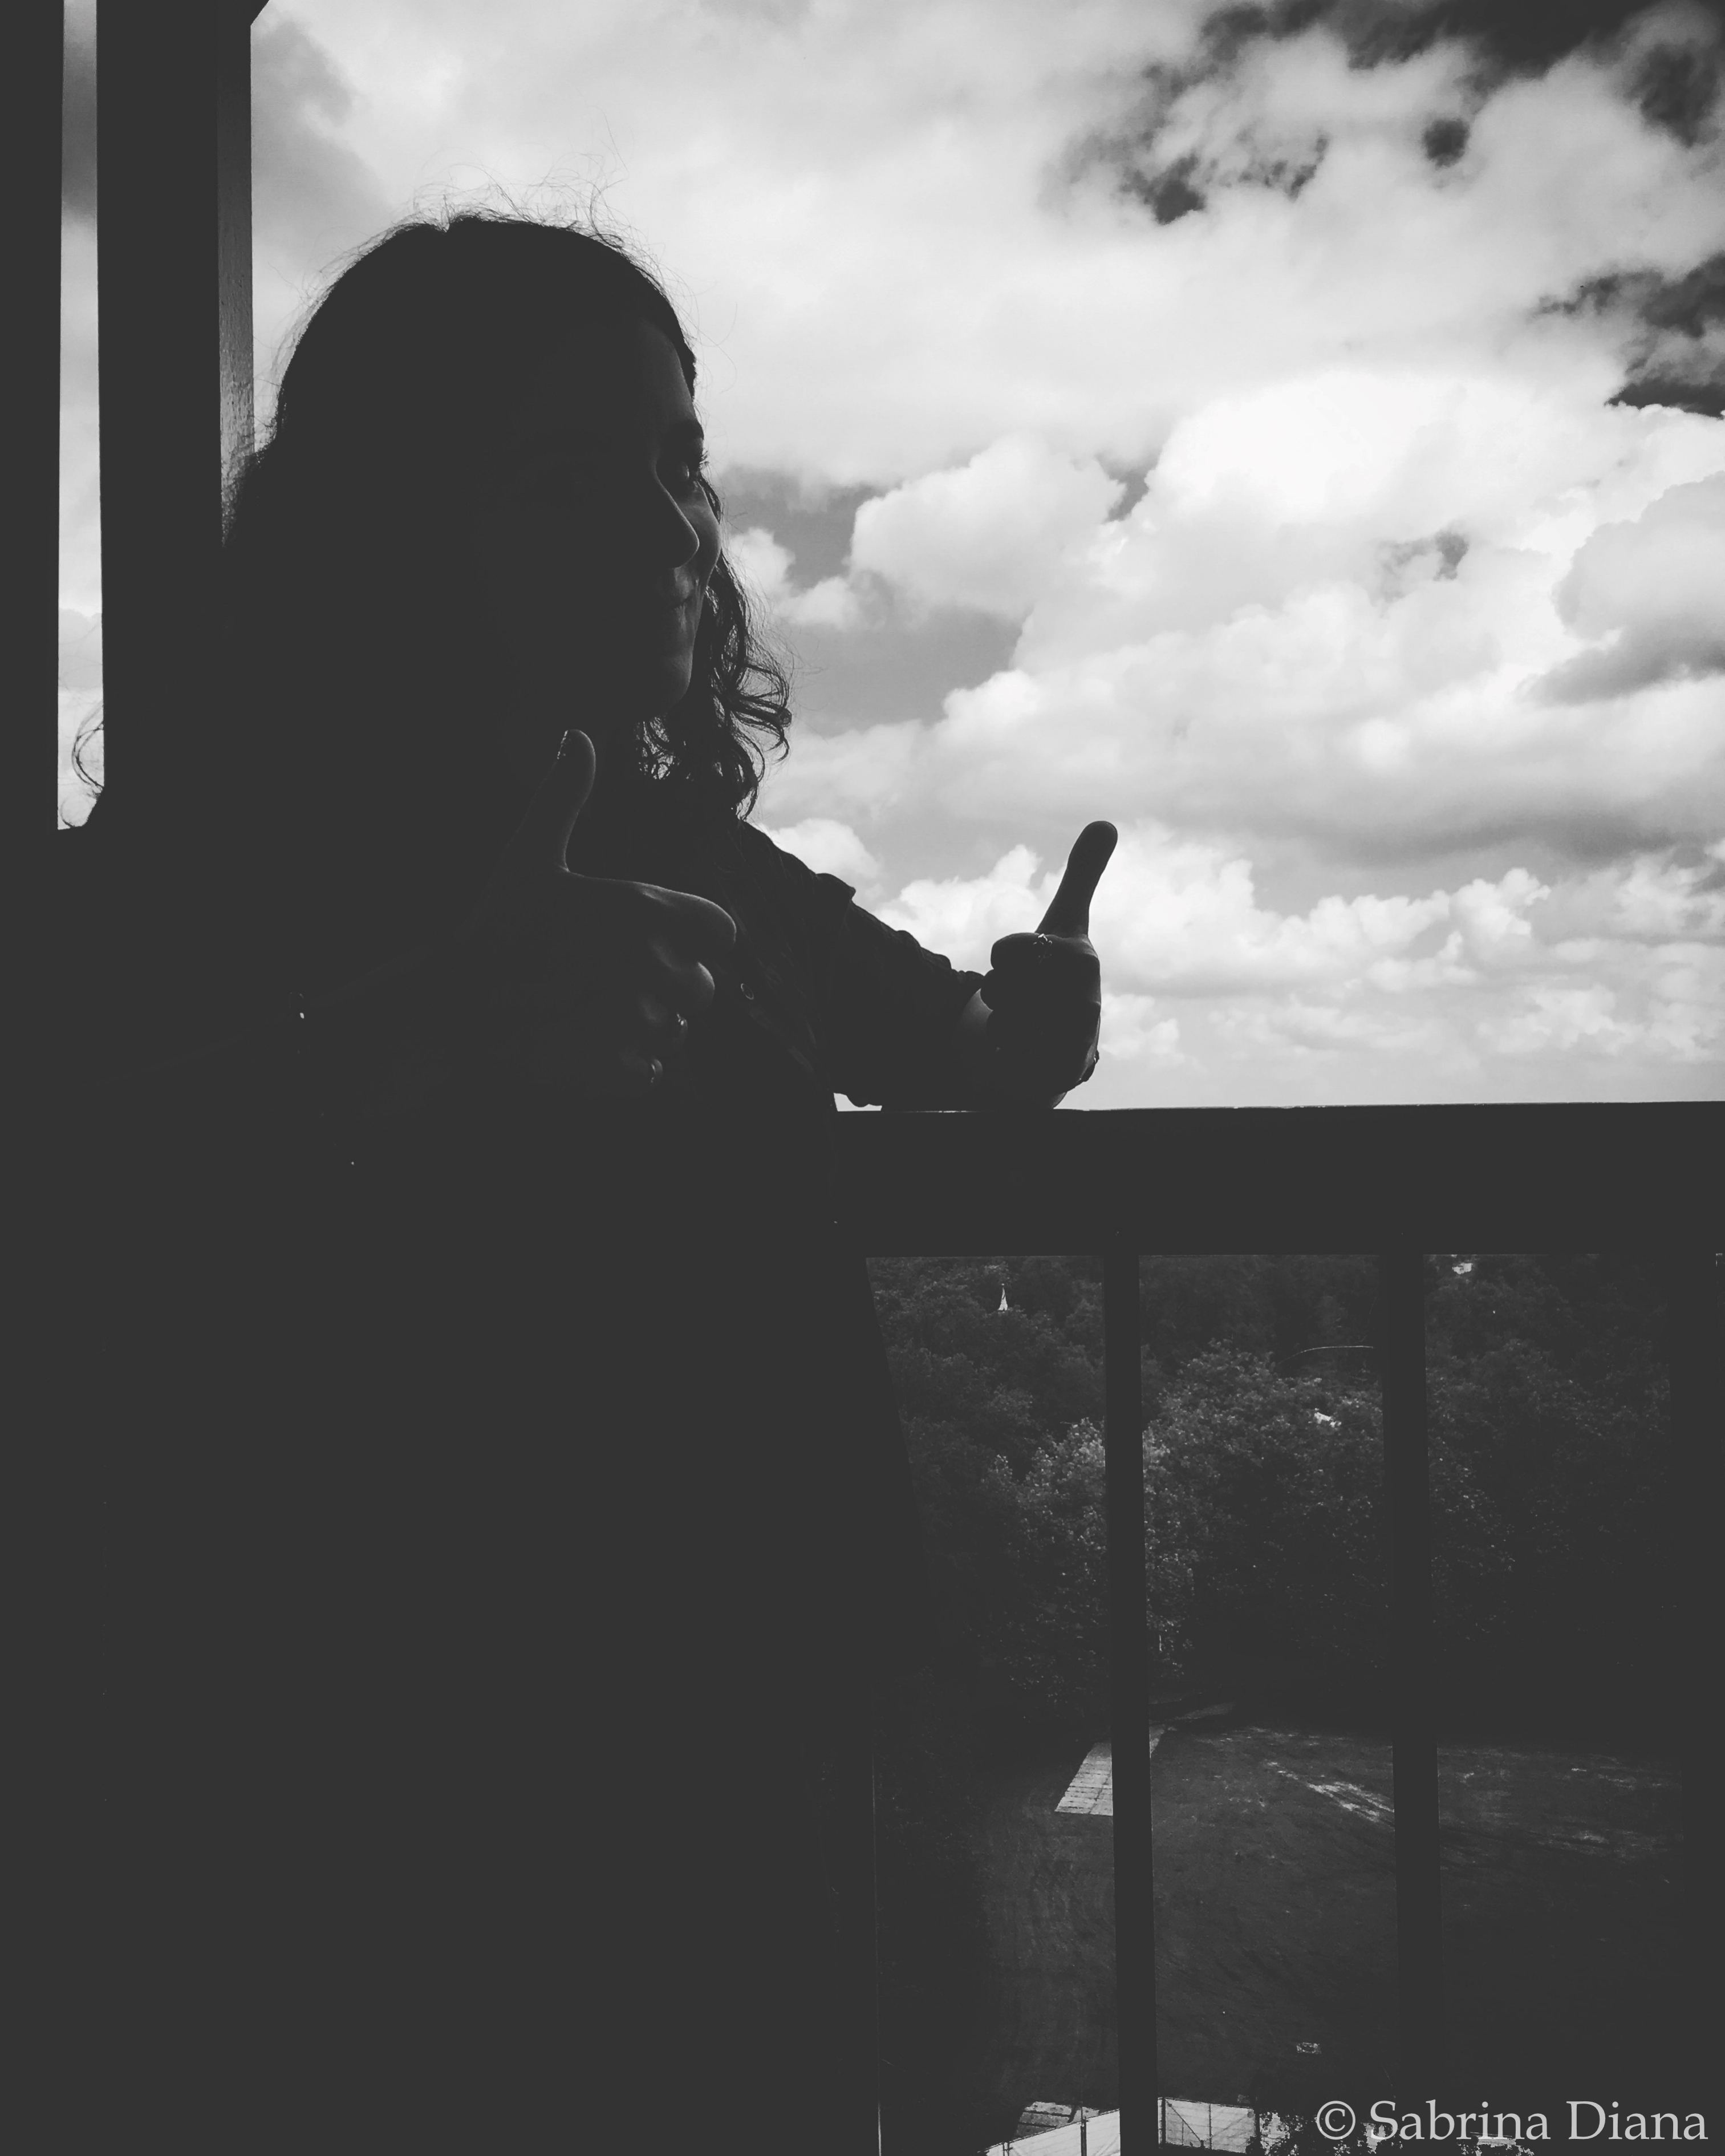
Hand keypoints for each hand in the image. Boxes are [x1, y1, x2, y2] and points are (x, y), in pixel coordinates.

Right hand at [446, 729, 737, 1094]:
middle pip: (704, 989)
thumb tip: (576, 733)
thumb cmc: (498, 921)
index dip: (696, 940)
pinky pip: (653, 1074)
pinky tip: (589, 1048)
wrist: (455, 1000)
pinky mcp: (623, 1070)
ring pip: (678, 1033)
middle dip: (670, 988)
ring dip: (649, 1028)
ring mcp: (642, 1022)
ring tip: (595, 1012)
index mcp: (647, 910)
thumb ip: (565, 793)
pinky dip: (629, 1068)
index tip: (658, 942)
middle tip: (612, 981)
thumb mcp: (531, 851)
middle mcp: (656, 965)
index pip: (723, 932)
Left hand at [980, 821, 1115, 1101]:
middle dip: (1000, 991)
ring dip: (1001, 1023)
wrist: (1069, 1042)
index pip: (1004, 949)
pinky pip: (1001, 1057)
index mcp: (1079, 958)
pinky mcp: (1055, 1077)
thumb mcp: (1068, 920)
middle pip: (995, 984)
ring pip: (996, 1022)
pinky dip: (1003, 1054)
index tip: (1029, 962)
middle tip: (1027, 995)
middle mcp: (1083, 1000)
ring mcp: (1068, 1043)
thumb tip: (1107, 822)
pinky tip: (1025, 1050)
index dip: (1002, 957)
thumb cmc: (1062, 975)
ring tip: (1028, 1022)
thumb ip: (1083, 874)